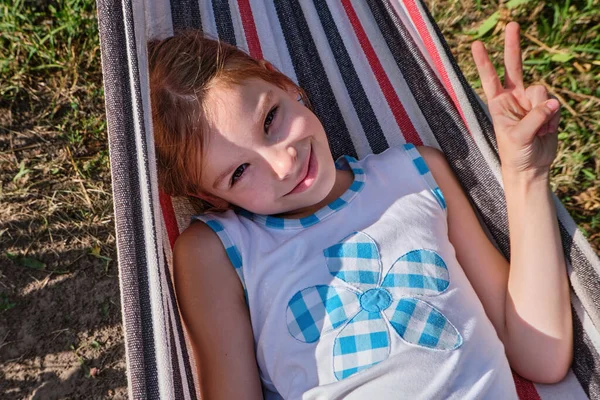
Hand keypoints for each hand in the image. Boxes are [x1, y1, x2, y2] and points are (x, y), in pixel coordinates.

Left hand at [472, 22, 560, 176]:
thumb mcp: (518, 137)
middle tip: (511, 24)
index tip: (476, 44)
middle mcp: (513, 98)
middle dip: (513, 46)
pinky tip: (546, 130)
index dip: (484, 62)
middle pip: (515, 66)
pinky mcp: (547, 107)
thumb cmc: (515, 154)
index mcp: (497, 103)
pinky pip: (554, 103)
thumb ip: (533, 118)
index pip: (490, 78)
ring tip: (538, 129)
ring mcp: (531, 101)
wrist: (531, 167)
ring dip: (542, 110)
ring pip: (541, 90)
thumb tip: (551, 102)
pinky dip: (553, 117)